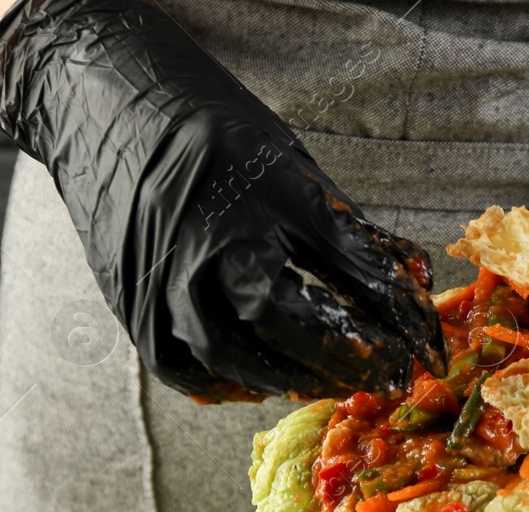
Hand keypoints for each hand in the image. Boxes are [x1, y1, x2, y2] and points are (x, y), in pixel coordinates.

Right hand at [0, 0, 443, 400]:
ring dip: (294, 376)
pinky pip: (185, 369)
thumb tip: (417, 280)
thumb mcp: (295, 169)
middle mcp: (208, 239)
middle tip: (386, 377)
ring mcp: (163, 277)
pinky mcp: (132, 305)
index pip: (345, 272)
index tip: (426, 352)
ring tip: (333, 380)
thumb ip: (353, 233)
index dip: (394, 320)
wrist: (103, 108)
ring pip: (233, 356)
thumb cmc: (214, 137)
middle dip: (345, 359)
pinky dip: (231, 385)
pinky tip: (267, 382)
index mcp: (261, 196)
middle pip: (283, 322)